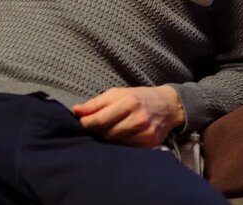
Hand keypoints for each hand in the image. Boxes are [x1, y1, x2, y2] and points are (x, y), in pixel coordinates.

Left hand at [71, 85, 185, 147]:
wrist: (168, 106)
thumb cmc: (138, 97)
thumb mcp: (117, 93)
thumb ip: (96, 103)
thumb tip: (75, 111)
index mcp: (129, 102)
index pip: (101, 119)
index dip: (87, 123)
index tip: (81, 123)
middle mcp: (138, 118)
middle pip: (107, 133)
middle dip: (97, 131)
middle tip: (95, 127)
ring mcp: (144, 133)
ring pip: (115, 143)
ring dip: (107, 138)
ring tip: (108, 130)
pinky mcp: (149, 144)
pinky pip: (126, 148)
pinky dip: (119, 144)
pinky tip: (120, 136)